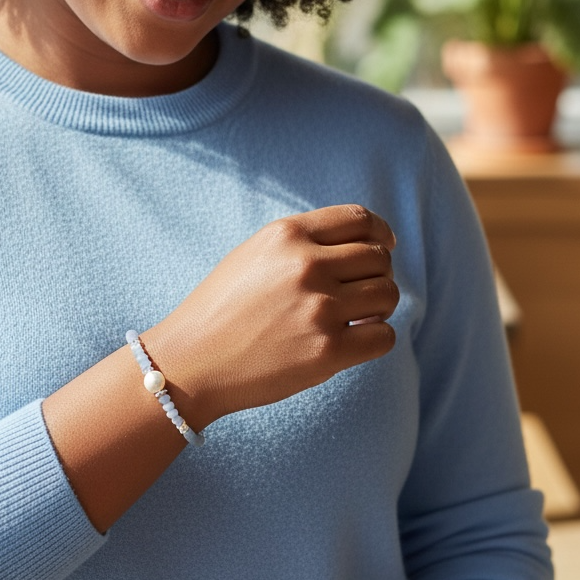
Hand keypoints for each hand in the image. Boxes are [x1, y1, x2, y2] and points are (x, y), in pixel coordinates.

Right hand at [145, 204, 398, 426]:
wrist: (192, 360)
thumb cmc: (221, 308)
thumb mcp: (254, 254)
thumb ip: (301, 242)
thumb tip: (363, 243)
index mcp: (287, 235)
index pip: (361, 219)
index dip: (380, 234)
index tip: (384, 247)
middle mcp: (306, 265)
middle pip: (379, 257)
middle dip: (377, 273)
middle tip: (359, 292)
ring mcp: (319, 309)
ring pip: (388, 294)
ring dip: (380, 306)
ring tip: (357, 317)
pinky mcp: (327, 352)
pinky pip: (383, 336)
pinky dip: (375, 337)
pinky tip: (352, 341)